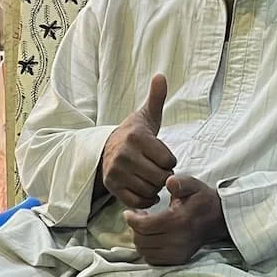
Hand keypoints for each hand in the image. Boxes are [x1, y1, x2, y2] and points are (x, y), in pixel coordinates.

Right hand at [100, 74, 175, 209]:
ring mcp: (116, 172)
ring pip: (150, 190)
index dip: (169, 160)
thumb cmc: (134, 134)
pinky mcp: (112, 187)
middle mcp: (124, 154)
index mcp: (136, 137)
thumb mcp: (146, 116)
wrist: (107, 148)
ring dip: (154, 187)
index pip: (169, 160)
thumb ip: (156, 98)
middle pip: (161, 177)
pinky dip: (145, 199)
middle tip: (157, 169)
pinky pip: (137, 201)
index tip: (162, 156)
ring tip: (150, 177)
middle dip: (163, 175)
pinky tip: (145, 189)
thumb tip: (161, 76)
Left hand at [124, 174, 223, 265]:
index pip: (144, 226)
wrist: (218, 218)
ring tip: (143, 227)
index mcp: (178, 221)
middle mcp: (177, 240)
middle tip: (136, 217)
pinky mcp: (179, 260)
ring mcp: (178, 253)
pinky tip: (151, 237)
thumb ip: (180, 182)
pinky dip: (147, 249)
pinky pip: (153, 259)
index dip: (131, 219)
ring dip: (139, 239)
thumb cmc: (201, 200)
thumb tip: (168, 181)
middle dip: (134, 228)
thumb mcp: (193, 185)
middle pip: (141, 240)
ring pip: (145, 251)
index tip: (129, 212)